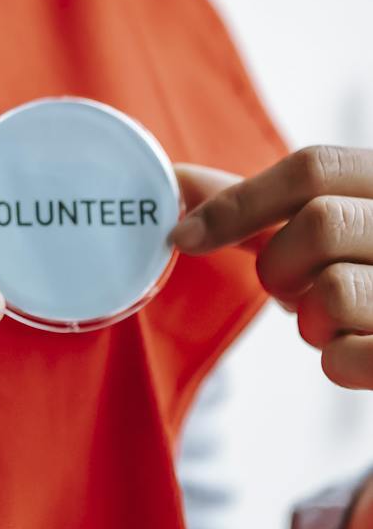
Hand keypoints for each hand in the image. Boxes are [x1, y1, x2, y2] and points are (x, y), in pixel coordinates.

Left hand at [169, 146, 372, 389]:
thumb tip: (175, 181)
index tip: (184, 237)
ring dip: (313, 321)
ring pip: (333, 293)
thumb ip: (260, 206)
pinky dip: (338, 361)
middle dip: (280, 267)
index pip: (313, 166)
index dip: (238, 203)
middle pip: (317, 225)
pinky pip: (349, 358)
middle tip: (292, 288)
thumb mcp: (332, 226)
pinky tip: (362, 351)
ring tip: (339, 320)